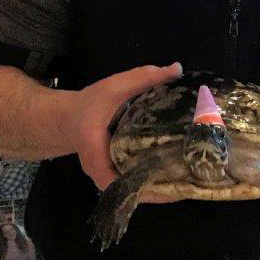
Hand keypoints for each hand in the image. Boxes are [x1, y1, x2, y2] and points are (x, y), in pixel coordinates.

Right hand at [67, 63, 181, 192]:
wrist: (69, 119)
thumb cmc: (90, 104)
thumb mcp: (114, 86)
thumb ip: (144, 77)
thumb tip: (177, 69)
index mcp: (95, 152)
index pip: (115, 180)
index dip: (144, 188)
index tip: (171, 185)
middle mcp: (101, 173)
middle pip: (132, 190)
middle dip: (160, 189)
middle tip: (190, 180)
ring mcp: (108, 178)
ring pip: (134, 190)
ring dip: (159, 188)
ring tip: (189, 179)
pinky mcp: (115, 176)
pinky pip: (135, 183)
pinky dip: (153, 181)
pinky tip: (175, 173)